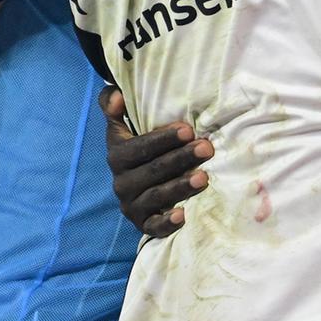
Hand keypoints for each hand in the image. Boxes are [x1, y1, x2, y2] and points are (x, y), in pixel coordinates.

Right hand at [101, 87, 212, 236]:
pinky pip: (153, 227)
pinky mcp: (142, 224)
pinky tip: (183, 215)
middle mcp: (121, 182)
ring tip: (204, 177)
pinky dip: (166, 223)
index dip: (163, 139)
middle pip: (153, 170)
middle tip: (207, 148)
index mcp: (117, 156)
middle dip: (181, 158)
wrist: (136, 186)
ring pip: (156, 196)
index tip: (188, 130)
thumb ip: (114, 107)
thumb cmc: (138, 149)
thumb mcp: (122, 127)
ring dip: (180, 187)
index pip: (139, 147)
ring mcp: (131, 205)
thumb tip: (117, 94)